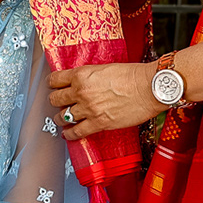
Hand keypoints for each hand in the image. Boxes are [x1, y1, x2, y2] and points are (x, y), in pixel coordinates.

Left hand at [47, 61, 165, 138]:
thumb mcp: (104, 68)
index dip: (53, 84)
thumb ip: (89, 76)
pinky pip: (77, 132)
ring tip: (62, 119)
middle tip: (58, 102)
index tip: (53, 86)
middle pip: (55, 99)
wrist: (149, 87)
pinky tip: (68, 134)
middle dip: (55, 101)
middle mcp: (81, 92)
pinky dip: (70, 134)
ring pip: (63, 116)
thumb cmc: (133, 75)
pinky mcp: (98, 123)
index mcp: (81, 75)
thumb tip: (83, 82)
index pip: (55, 80)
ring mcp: (88, 109)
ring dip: (61, 118)